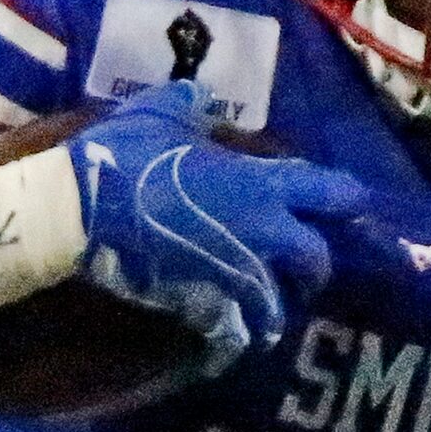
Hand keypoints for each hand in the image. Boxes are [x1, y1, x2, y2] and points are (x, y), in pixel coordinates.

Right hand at [68, 83, 366, 368]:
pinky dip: (239, 334)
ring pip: (280, 304)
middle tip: (302, 265)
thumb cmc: (125, 157)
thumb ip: (188, 106)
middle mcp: (262, 232)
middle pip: (317, 260)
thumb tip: (199, 97)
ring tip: (268, 306)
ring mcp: (236, 271)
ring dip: (279, 306)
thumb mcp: (158, 114)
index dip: (347, 198)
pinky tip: (232, 332)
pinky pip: (238, 329)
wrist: (80, 210)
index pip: (332, 192)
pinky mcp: (206, 302)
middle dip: (315, 266)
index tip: (350, 204)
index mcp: (261, 183)